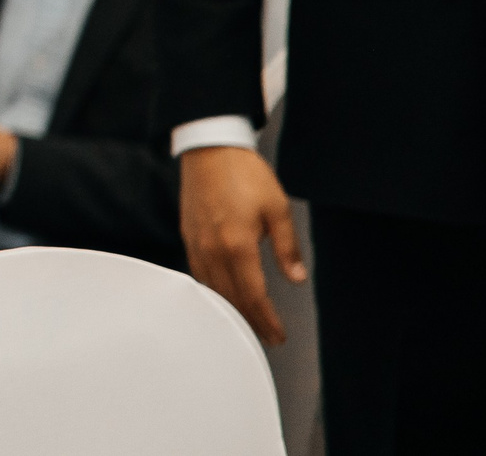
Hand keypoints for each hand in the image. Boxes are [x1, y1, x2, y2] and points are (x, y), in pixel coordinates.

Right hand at [181, 144, 303, 344]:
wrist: (210, 148)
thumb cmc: (245, 174)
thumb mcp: (278, 208)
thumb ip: (287, 248)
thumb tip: (296, 279)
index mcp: (238, 245)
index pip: (253, 295)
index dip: (266, 319)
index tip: (278, 335)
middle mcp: (213, 249)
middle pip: (231, 297)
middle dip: (250, 321)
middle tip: (266, 338)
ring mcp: (197, 243)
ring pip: (212, 288)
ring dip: (230, 309)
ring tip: (247, 323)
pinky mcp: (188, 235)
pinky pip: (198, 273)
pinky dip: (212, 290)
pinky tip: (221, 295)